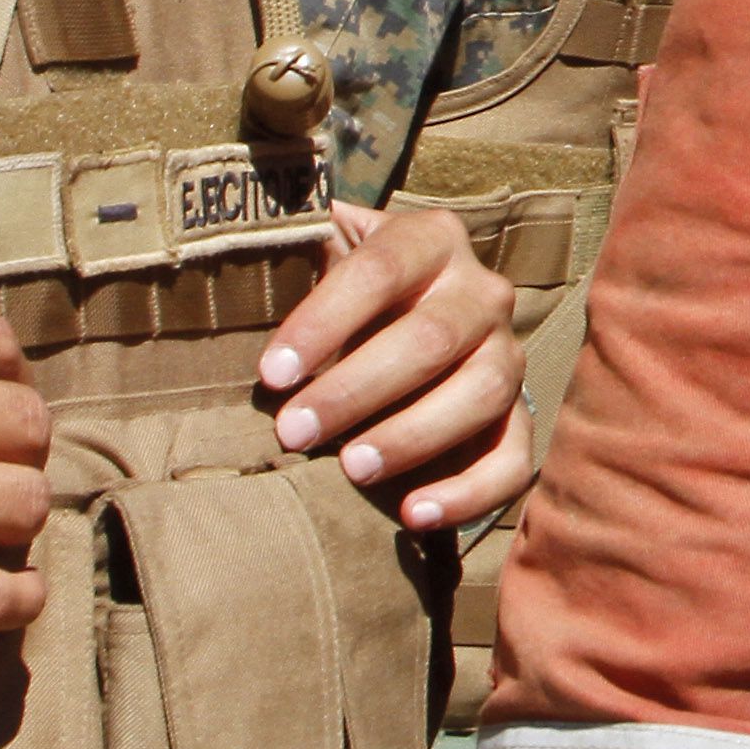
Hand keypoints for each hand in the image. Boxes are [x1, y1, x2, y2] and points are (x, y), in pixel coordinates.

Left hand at [258, 202, 527, 530]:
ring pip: (484, 389)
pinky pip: (516, 454)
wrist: (393, 327)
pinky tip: (415, 514)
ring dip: (415, 434)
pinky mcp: (516, 415)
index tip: (269, 374)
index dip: (325, 320)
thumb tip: (233, 234)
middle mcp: (480, 290)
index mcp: (429, 240)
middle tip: (293, 432)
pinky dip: (473, 490)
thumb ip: (285, 246)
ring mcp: (506, 353)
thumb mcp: (313, 256)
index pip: (381, 269)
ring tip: (351, 470)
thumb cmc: (333, 302)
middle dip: (358, 388)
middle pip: (434, 335)